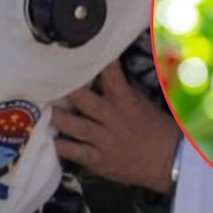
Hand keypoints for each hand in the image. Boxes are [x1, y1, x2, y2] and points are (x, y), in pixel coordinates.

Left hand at [51, 62, 180, 193]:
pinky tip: (51, 140)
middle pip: (84, 101)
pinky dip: (61, 146)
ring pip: (75, 127)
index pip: (110, 75)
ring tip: (43, 110)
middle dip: (66, 91)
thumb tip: (98, 69)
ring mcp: (104, 140)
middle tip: (47, 81)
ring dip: (57, 118)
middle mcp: (112, 118)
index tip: (78, 51)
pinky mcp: (99, 160)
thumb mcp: (139, 102)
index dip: (96, 63)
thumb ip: (119, 88)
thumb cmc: (154, 127)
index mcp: (124, 101)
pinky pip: (75, 153)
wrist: (169, 161)